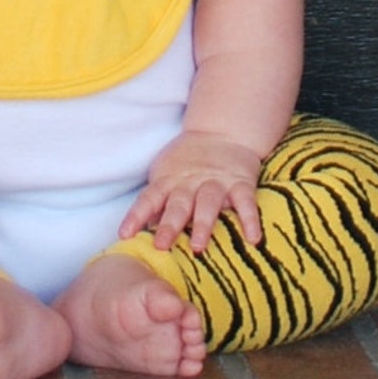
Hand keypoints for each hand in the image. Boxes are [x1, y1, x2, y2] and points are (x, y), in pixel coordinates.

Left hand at [118, 131, 262, 253]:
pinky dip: (250, 219)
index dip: (136, 215)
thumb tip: (143, 231)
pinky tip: (253, 239)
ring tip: (198, 246)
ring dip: (202, 223)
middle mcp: (191, 182)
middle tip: (162, 245)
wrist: (222, 132)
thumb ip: (158, 203)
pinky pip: (246, 202)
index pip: (149, 198)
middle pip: (178, 204)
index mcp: (169, 181)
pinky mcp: (240, 183)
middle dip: (169, 224)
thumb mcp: (166, 176)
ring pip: (208, 202)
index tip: (124, 234)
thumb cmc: (187, 164)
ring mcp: (216, 182)